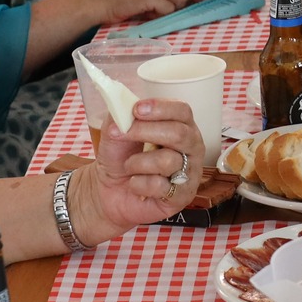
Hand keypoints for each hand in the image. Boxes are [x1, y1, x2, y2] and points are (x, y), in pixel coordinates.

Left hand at [74, 99, 203, 238]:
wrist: (109, 189)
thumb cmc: (120, 156)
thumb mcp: (116, 129)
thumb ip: (121, 113)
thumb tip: (124, 105)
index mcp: (181, 125)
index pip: (182, 110)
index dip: (160, 108)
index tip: (137, 110)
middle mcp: (191, 148)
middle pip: (179, 134)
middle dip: (145, 131)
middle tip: (122, 134)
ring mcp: (190, 173)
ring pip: (167, 161)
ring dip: (137, 162)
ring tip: (128, 166)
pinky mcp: (182, 196)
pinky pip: (159, 185)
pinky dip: (138, 184)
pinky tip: (135, 184)